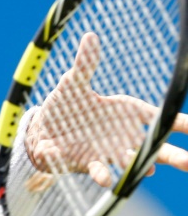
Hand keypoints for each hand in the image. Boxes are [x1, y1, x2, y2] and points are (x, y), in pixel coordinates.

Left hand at [26, 32, 187, 186]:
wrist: (42, 131)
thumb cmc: (65, 106)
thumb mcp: (72, 84)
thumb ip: (85, 65)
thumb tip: (90, 37)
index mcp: (127, 112)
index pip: (161, 118)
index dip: (181, 123)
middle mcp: (124, 136)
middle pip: (154, 147)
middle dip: (173, 155)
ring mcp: (109, 152)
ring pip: (131, 163)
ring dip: (140, 167)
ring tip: (148, 172)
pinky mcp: (89, 164)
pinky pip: (99, 171)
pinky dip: (102, 174)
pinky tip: (106, 178)